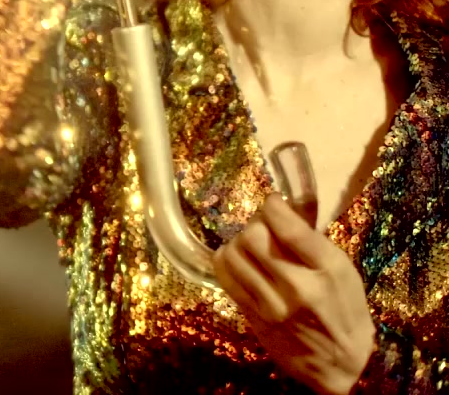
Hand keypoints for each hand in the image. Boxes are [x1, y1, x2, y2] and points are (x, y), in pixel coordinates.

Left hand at [215, 194, 375, 394]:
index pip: (288, 227)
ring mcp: (272, 304)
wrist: (340, 366)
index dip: (273, 206)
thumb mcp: (343, 271)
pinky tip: (240, 261)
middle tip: (263, 228)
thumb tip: (284, 205)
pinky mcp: (253, 316)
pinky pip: (224, 275)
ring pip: (233, 253)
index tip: (273, 204)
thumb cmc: (346, 312)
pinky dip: (226, 260)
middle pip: (253, 236)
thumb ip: (313, 240)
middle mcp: (298, 287)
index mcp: (329, 270)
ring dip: (237, 242)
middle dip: (255, 224)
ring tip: (251, 246)